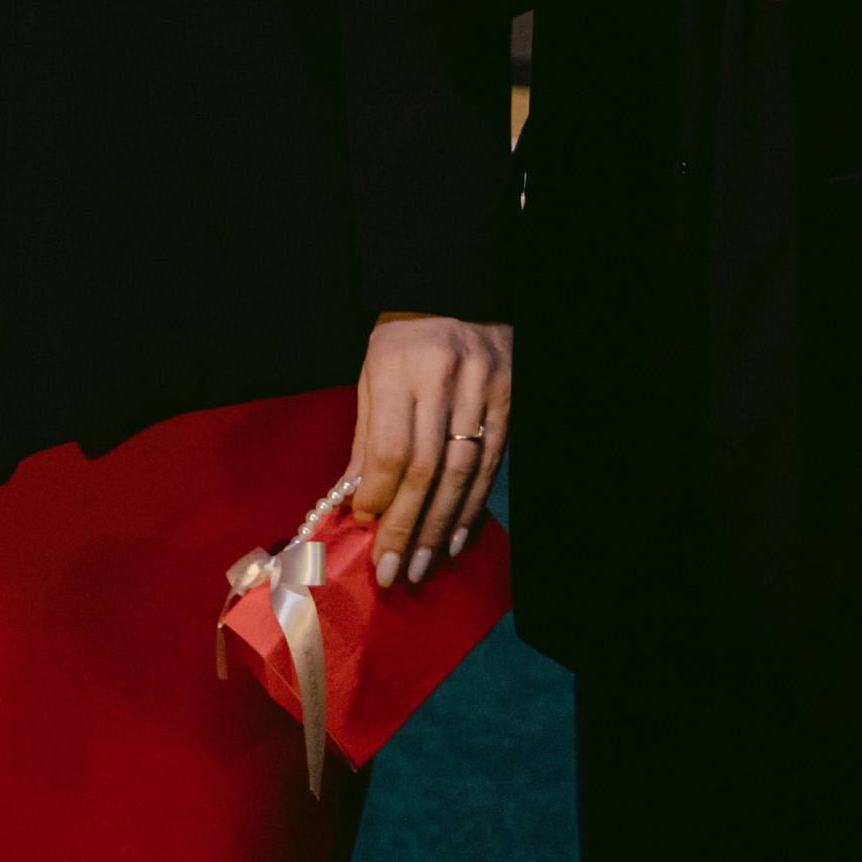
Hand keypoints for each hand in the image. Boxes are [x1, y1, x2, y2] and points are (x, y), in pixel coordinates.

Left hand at [345, 311, 510, 590]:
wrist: (453, 291)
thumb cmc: (402, 341)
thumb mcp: (372, 378)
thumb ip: (366, 440)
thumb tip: (353, 503)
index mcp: (398, 369)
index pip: (391, 449)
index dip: (379, 496)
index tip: (364, 527)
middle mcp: (442, 379)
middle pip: (426, 469)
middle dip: (408, 527)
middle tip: (394, 571)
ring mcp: (481, 388)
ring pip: (462, 473)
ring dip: (442, 527)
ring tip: (424, 566)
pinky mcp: (507, 399)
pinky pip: (491, 463)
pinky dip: (473, 506)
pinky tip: (457, 537)